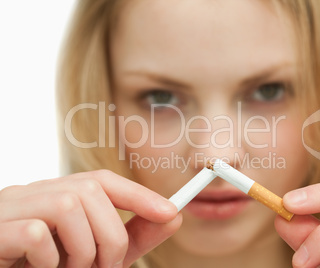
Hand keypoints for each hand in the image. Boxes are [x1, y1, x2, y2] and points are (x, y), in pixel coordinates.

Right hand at [0, 170, 181, 267]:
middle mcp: (34, 194)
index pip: (103, 180)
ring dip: (84, 249)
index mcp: (57, 195)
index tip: (170, 212)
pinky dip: (50, 260)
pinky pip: (34, 233)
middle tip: (107, 267)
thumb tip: (172, 217)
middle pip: (90, 190)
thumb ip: (131, 238)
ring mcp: (10, 208)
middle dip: (111, 235)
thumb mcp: (95, 255)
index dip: (138, 194)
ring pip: (67, 205)